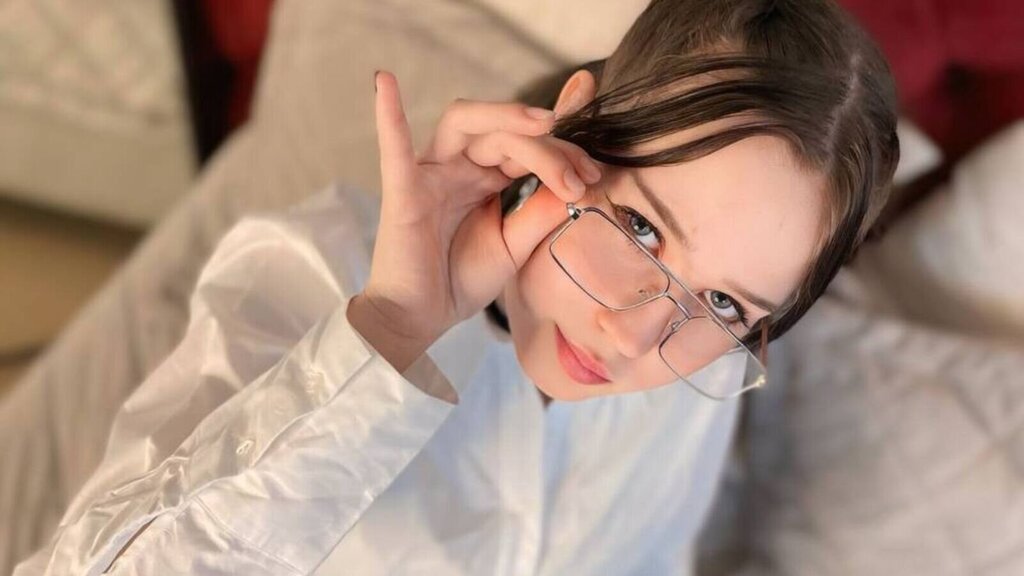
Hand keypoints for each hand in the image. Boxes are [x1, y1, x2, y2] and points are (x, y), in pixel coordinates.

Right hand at [349, 71, 600, 368]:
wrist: (421, 318)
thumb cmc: (461, 280)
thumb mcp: (515, 246)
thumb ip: (541, 213)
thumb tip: (579, 185)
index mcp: (485, 178)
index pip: (526, 146)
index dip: (563, 152)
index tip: (596, 172)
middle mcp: (458, 167)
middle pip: (504, 133)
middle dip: (548, 148)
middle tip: (581, 174)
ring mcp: (430, 175)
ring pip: (465, 124)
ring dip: (506, 116)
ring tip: (545, 122)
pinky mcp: (403, 192)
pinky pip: (394, 149)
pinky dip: (388, 114)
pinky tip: (385, 81)